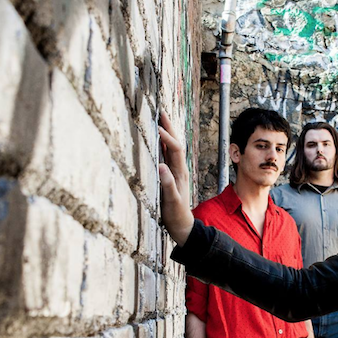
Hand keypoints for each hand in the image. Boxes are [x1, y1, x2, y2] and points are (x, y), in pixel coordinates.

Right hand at [158, 110, 194, 244]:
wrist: (182, 226)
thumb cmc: (176, 215)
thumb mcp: (171, 202)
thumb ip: (168, 185)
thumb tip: (161, 166)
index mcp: (180, 173)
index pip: (174, 149)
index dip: (166, 137)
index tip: (156, 127)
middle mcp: (179, 169)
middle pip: (175, 143)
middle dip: (169, 126)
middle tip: (161, 111)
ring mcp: (175, 172)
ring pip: (171, 147)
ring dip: (166, 132)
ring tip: (158, 119)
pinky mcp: (170, 176)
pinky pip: (166, 155)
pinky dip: (161, 144)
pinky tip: (155, 140)